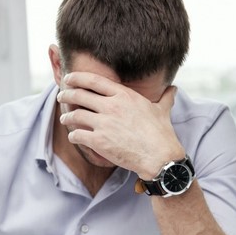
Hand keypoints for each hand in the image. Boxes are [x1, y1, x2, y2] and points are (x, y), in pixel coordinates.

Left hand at [57, 72, 183, 179]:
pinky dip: (72, 135)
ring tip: (64, 118)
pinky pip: (77, 135)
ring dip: (67, 116)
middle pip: (79, 95)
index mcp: (123, 95)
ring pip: (75, 115)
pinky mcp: (99, 141)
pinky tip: (73, 136)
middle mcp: (111, 106)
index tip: (69, 78)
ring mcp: (104, 124)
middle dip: (66, 94)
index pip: (93, 80)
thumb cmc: (162, 134)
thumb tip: (174, 89)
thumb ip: (165, 98)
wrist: (159, 157)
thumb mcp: (162, 110)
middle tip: (61, 96)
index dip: (77, 77)